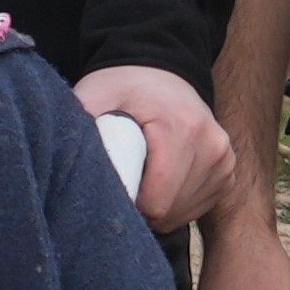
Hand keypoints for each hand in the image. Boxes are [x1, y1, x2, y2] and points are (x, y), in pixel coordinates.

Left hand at [76, 62, 241, 229]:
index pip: (156, 202)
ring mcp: (224, 160)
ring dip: (157, 207)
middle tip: (125, 175)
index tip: (113, 182)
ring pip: (182, 215)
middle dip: (141, 206)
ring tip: (142, 174)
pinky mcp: (227, 172)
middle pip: (169, 212)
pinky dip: (174, 203)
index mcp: (181, 128)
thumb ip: (82, 129)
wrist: (160, 73)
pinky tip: (161, 179)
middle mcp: (212, 145)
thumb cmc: (123, 88)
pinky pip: (196, 210)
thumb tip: (63, 168)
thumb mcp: (95, 96)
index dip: (127, 202)